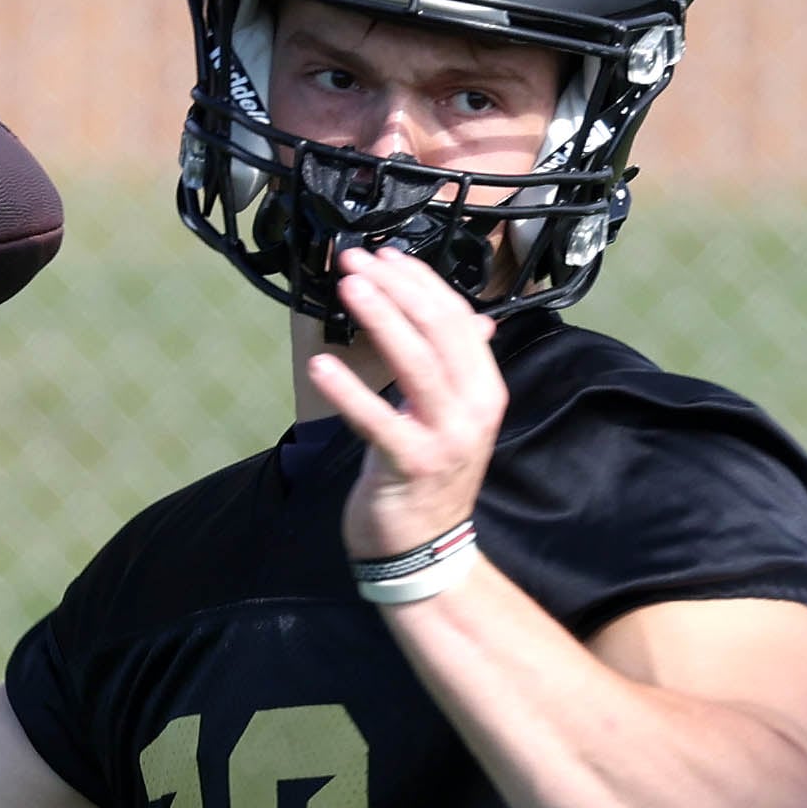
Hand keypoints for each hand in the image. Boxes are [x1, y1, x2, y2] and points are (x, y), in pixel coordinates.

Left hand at [307, 245, 503, 558]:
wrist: (429, 551)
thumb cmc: (431, 476)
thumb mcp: (455, 416)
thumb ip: (459, 367)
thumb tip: (474, 320)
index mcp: (485, 389)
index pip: (457, 319)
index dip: (420, 281)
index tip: (384, 255)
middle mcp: (473, 408)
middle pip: (439, 331)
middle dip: (396, 288)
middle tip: (355, 261)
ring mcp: (446, 437)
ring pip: (417, 364)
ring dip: (381, 320)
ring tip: (348, 288)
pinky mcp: (410, 464)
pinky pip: (377, 420)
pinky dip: (348, 391)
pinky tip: (321, 365)